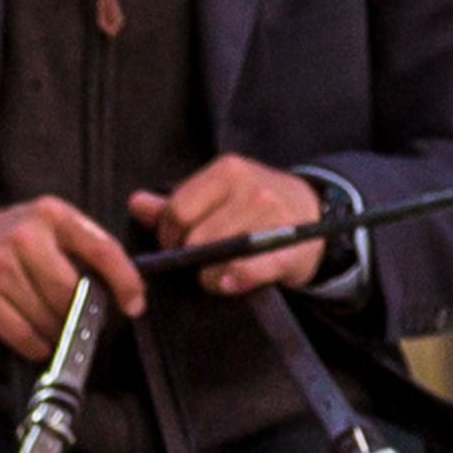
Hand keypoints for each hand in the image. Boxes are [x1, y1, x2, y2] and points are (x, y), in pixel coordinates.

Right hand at [0, 195, 142, 360]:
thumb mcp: (39, 225)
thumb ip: (76, 247)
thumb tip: (117, 289)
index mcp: (50, 214)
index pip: (103, 248)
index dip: (125, 281)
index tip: (134, 305)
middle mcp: (25, 235)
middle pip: (74, 293)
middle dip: (81, 316)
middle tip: (80, 324)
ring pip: (49, 318)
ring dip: (56, 333)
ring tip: (49, 328)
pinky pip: (24, 334)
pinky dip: (35, 345)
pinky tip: (33, 340)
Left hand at [136, 155, 341, 296]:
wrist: (315, 212)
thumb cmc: (257, 205)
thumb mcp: (218, 194)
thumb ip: (175, 202)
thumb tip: (136, 204)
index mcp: (228, 170)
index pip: (178, 209)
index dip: (169, 234)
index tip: (177, 244)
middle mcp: (251, 189)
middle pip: (194, 237)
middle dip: (189, 256)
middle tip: (200, 260)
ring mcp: (272, 218)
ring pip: (216, 258)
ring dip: (210, 275)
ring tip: (218, 273)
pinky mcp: (288, 249)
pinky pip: (248, 270)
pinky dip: (233, 280)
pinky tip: (229, 283)